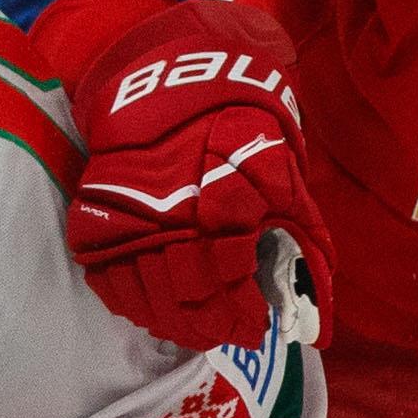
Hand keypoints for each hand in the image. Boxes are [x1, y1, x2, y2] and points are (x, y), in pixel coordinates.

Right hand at [64, 0, 335, 345]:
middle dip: (211, 327)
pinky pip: (107, 280)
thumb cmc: (238, 130)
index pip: (228, 288)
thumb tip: (321, 299)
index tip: (255, 327)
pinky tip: (156, 310)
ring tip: (196, 328)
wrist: (175, 84)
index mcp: (220, 210)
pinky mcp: (96, 220)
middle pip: (186, 301)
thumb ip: (304, 239)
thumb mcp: (285, 176)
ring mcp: (128, 222)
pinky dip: (132, 303)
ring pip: (146, 298)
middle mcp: (170, 222)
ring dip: (173, 323)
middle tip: (227, 333)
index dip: (243, 318)